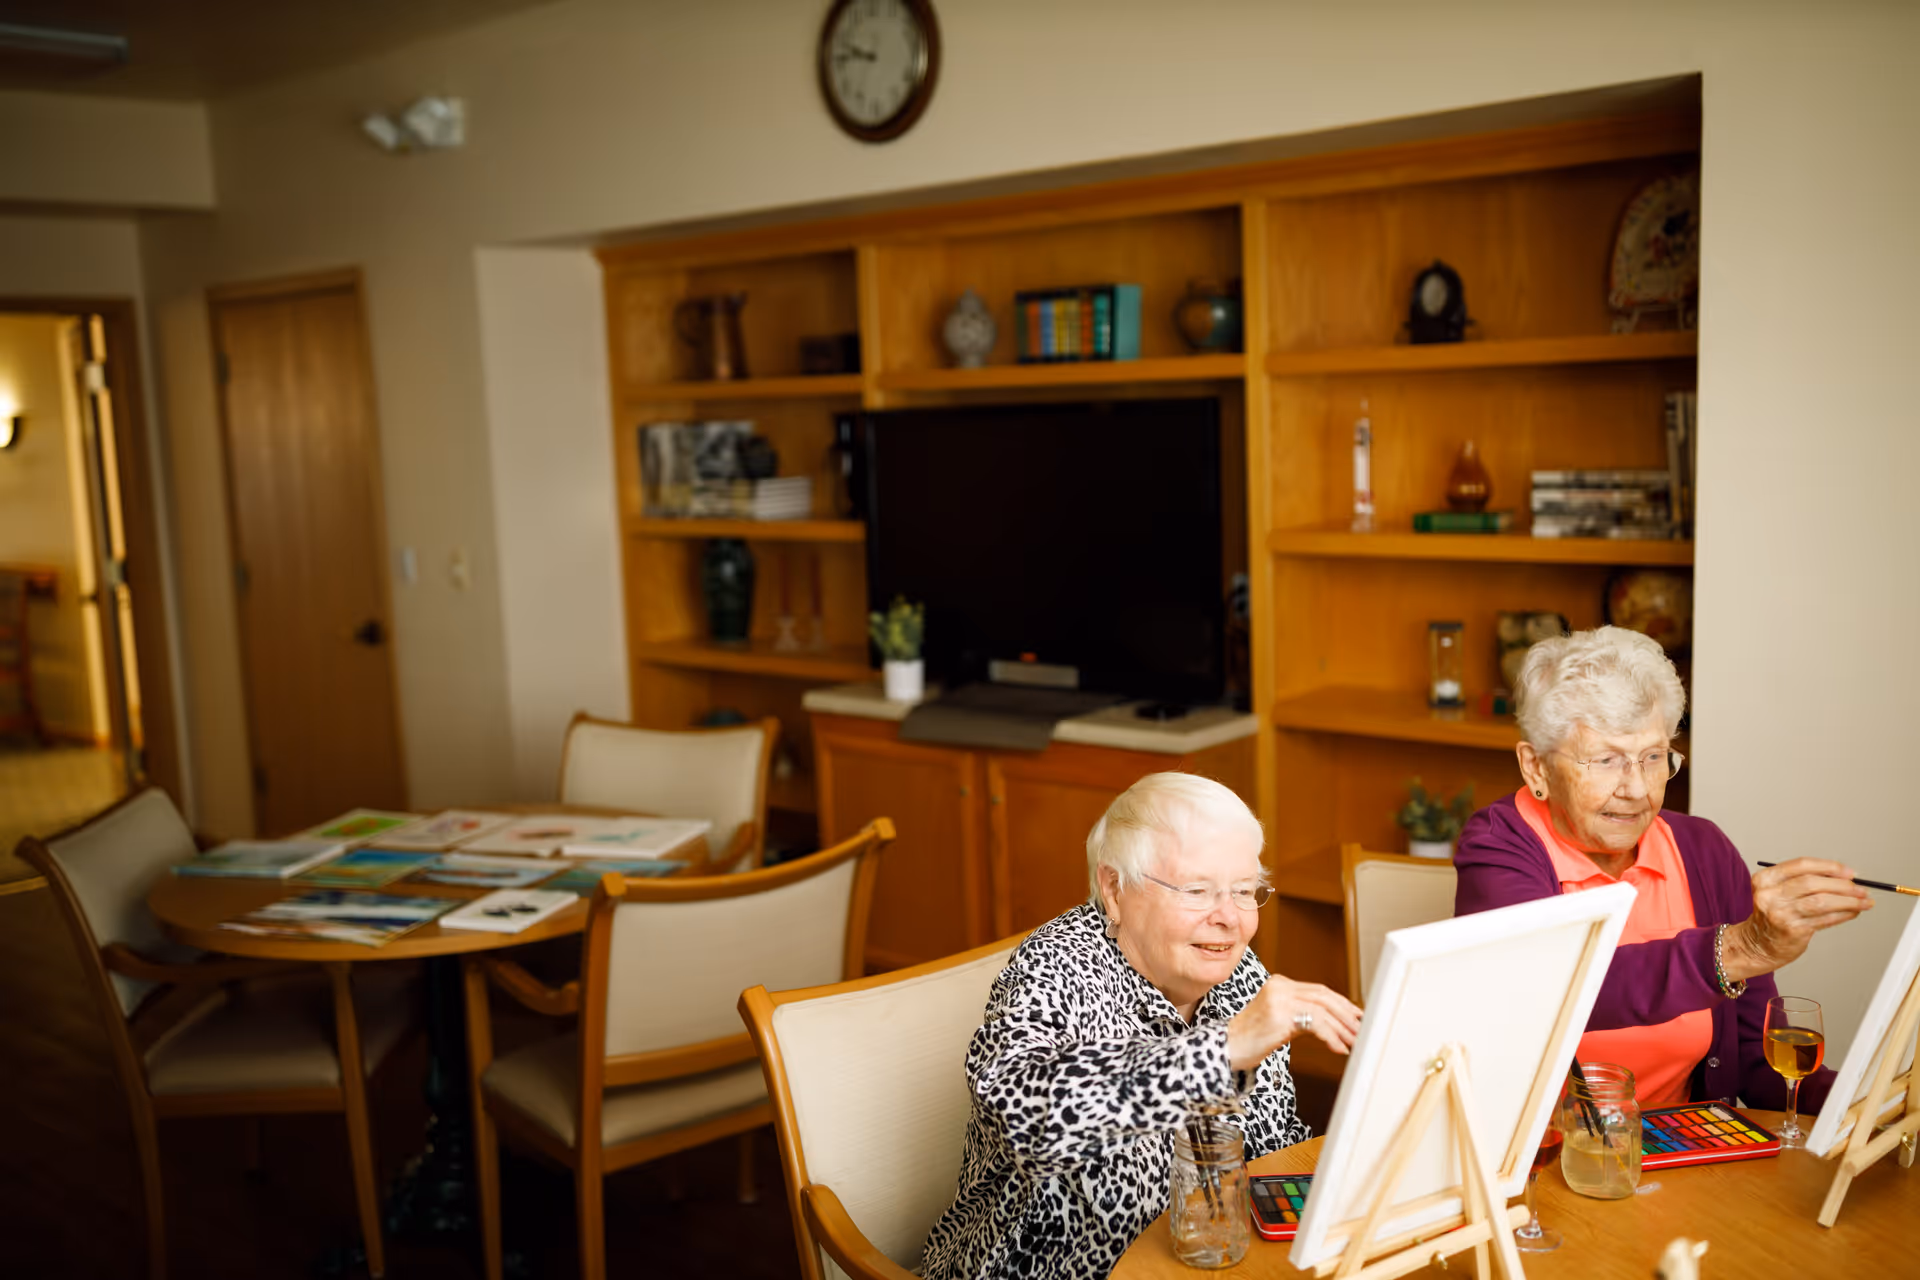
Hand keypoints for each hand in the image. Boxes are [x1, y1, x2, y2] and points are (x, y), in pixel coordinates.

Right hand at [1227, 976, 1361, 1072]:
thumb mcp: (1280, 1019)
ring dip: (1343, 1029)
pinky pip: (1316, 1025)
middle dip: (1347, 1016)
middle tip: (1362, 1031)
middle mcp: (1280, 987)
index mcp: (1280, 983)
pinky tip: (1339, 1048)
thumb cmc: (1252, 1038)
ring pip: (1323, 1010)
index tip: (1357, 1018)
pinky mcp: (1280, 1017)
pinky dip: (1332, 1037)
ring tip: (1354, 1042)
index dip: (1342, 1004)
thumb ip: (1304, 1015)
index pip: (1320, 990)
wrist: (1225, 1049)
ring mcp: (1279, 1000)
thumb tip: (1338, 1024)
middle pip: (1324, 997)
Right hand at [1721, 858, 1871, 981]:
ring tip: (1865, 901)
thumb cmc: (1773, 915)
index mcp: (1765, 879)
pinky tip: (1853, 912)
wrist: (1757, 944)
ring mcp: (1780, 913)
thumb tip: (1844, 878)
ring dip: (1849, 901)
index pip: (1801, 865)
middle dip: (1842, 885)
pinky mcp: (1792, 931)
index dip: (1829, 867)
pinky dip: (1843, 915)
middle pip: (1813, 882)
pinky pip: (1825, 919)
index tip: (1849, 872)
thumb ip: (1804, 882)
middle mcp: (1770, 895)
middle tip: (1861, 888)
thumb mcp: (1779, 892)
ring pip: (1822, 901)